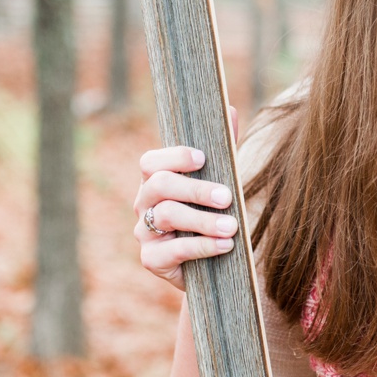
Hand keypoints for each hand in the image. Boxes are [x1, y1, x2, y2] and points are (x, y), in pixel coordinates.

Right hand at [132, 109, 240, 289]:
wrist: (213, 266)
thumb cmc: (212, 216)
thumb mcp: (220, 184)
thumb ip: (223, 151)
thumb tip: (231, 110)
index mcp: (156, 181)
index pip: (151, 162)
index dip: (174, 157)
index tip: (203, 159)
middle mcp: (144, 203)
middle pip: (159, 185)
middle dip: (195, 189)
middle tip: (228, 197)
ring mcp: (144, 232)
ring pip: (166, 215)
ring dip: (202, 220)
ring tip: (232, 226)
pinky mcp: (152, 260)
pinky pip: (172, 251)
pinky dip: (202, 247)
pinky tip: (226, 245)